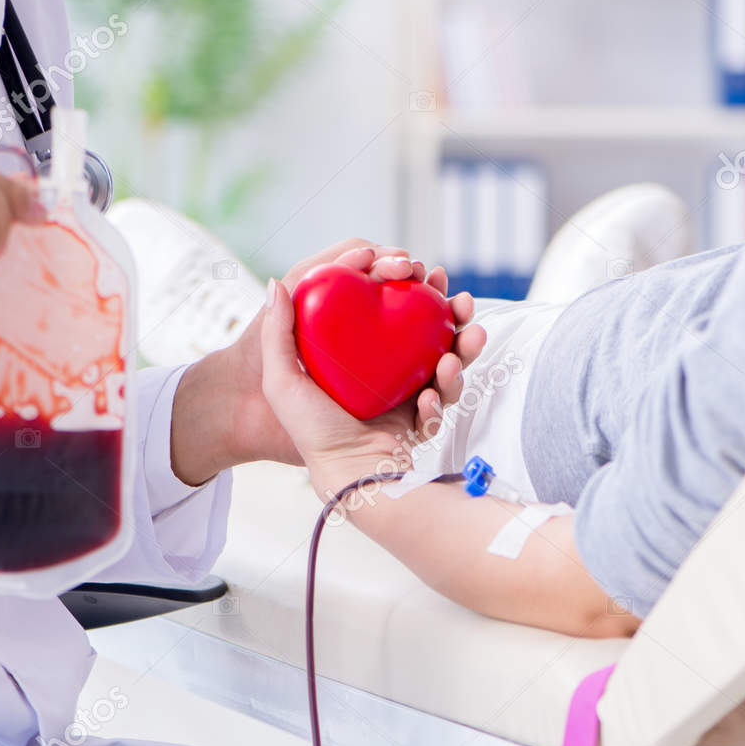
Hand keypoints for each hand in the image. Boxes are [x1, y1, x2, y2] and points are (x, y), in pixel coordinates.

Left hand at [170, 239, 486, 483]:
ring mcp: (405, 393)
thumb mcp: (283, 381)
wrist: (346, 477)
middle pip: (424, 328)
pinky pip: (441, 400)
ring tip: (467, 340)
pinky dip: (441, 397)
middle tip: (458, 300)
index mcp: (353, 351)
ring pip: (445, 359)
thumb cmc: (311, 432)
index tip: (414, 269)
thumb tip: (277, 283)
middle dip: (449, 311)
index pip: (383, 306)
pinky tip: (428, 401)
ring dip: (462, 347)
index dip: (404, 283)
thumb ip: (277, 332)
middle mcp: (381, 368)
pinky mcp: (421, 418)